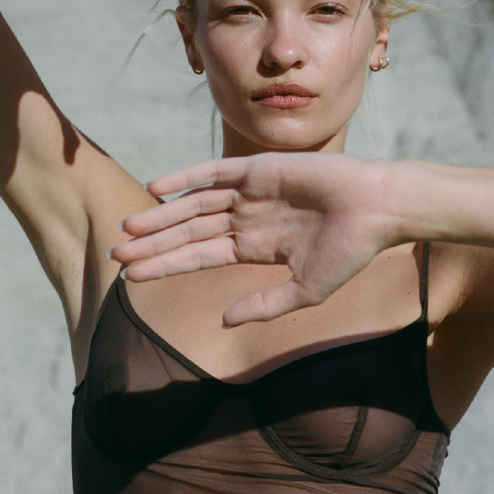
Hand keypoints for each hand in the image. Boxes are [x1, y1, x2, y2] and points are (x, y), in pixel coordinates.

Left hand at [111, 154, 401, 325]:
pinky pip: (213, 172)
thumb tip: (223, 324)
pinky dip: (185, 178)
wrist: (378, 211)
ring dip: (160, 217)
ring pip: (193, 205)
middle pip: (187, 233)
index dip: (164, 266)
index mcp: (254, 248)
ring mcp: (250, 192)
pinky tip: (157, 190)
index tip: (130, 278)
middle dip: (152, 245)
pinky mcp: (258, 168)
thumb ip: (264, 306)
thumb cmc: (350, 252)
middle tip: (115, 255)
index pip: (198, 258)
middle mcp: (246, 219)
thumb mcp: (305, 291)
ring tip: (127, 230)